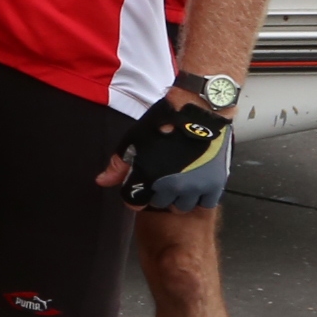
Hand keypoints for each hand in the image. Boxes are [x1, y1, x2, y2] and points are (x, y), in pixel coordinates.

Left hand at [102, 91, 232, 209]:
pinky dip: (200, 196)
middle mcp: (171, 186)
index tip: (139, 184)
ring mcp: (194, 187)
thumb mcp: (133, 139)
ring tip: (179, 178)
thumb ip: (117, 165)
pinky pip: (205, 203)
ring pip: (181, 206)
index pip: (134, 202)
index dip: (134, 194)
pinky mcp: (215, 184)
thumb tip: (101, 182)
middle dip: (156, 194)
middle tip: (161, 176)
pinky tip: (196, 182)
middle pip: (158, 204)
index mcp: (147, 175)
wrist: (199, 110)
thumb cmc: (163, 121)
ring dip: (178, 197)